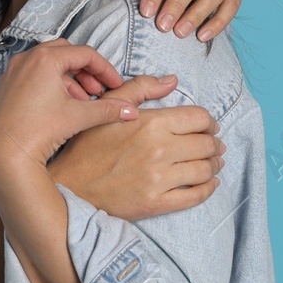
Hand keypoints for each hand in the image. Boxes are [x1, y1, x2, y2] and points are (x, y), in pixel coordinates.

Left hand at [0, 39, 167, 185]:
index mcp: (45, 58)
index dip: (105, 69)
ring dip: (69, 81)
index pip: (85, 54)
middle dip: (86, 71)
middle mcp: (26, 59)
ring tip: (82, 103)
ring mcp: (12, 72)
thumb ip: (108, 109)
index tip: (116, 85)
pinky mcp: (5, 87)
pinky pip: (33, 77)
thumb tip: (131, 111)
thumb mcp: (79, 116)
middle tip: (99, 90)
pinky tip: (61, 107)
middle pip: (65, 54)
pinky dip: (50, 86)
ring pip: (48, 66)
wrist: (5, 153)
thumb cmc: (39, 130)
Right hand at [49, 99, 222, 221]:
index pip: (199, 118)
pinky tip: (209, 183)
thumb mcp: (107, 107)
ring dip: (214, 165)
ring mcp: (158, 178)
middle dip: (214, 144)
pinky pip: (195, 196)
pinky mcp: (156, 202)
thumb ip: (140, 88)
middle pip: (206, 144)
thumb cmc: (87, 146)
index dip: (209, 122)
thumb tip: (172, 80)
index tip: (208, 127)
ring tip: (213, 163)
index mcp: (150, 123)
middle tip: (213, 146)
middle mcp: (158, 149)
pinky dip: (208, 189)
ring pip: (205, 169)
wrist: (68, 186)